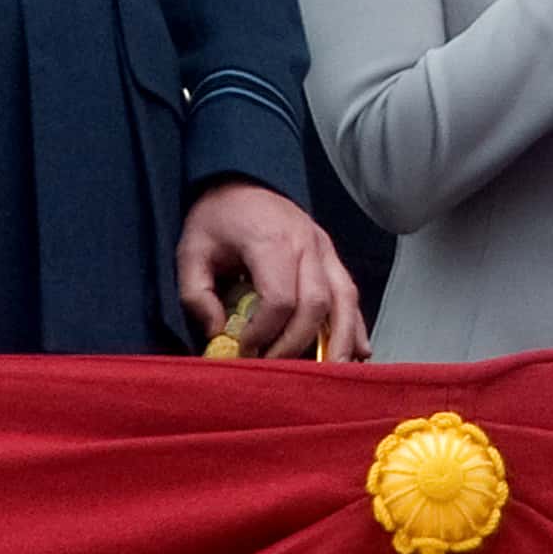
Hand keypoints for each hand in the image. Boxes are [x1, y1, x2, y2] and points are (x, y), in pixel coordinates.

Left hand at [177, 181, 369, 360]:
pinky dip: (357, 323)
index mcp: (271, 242)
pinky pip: (351, 292)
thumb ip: (196, 294)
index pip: (281, 299)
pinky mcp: (331, 256)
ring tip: (335, 372)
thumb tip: (218, 335)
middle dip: (297, 344)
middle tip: (275, 369)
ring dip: (342, 339)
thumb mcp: (191, 251)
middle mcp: (307, 245)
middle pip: (316, 305)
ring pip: (345, 299)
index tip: (243, 350)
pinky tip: (361, 350)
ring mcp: (325, 250)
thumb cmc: (217, 219)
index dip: (264, 332)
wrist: (242, 181)